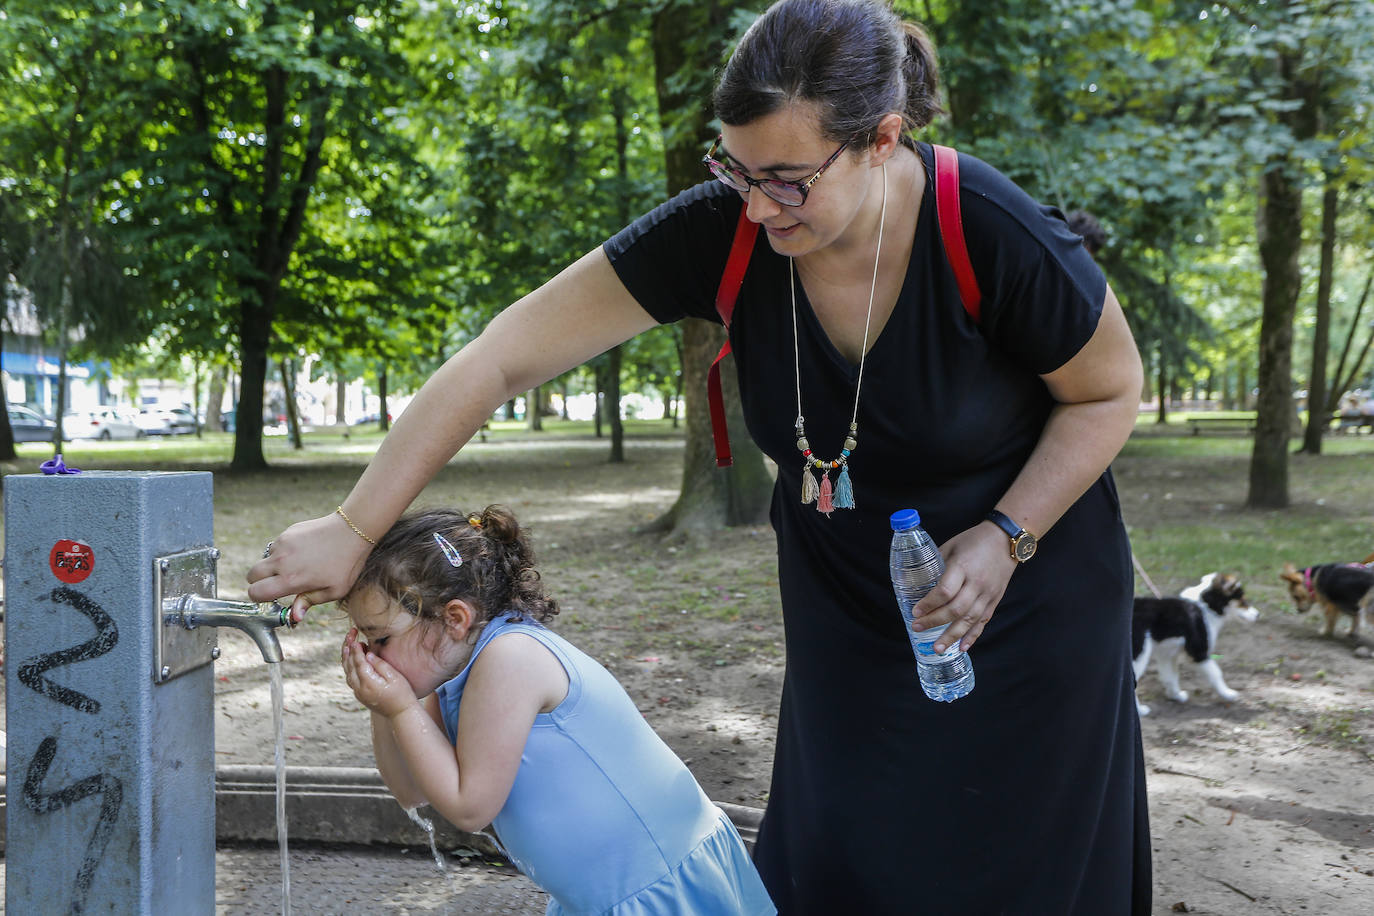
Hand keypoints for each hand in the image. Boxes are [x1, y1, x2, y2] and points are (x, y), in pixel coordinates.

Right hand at [247, 512, 372, 622]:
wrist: (353, 530)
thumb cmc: (346, 564)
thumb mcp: (333, 590)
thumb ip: (309, 602)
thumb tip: (294, 616)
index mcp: (291, 579)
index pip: (255, 593)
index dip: (259, 598)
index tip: (271, 597)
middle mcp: (282, 561)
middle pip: (251, 576)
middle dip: (259, 582)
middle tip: (276, 583)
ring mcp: (282, 544)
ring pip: (264, 559)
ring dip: (272, 566)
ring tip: (297, 566)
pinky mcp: (287, 533)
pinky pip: (276, 546)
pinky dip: (282, 552)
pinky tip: (302, 552)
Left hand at [341, 627, 418, 717]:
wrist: (401, 713)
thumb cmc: (402, 694)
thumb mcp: (394, 676)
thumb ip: (380, 664)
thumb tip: (368, 654)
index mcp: (368, 683)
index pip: (358, 662)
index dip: (356, 649)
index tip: (355, 639)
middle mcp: (360, 689)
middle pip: (349, 666)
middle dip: (348, 650)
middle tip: (349, 636)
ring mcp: (359, 693)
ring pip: (348, 673)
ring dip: (347, 658)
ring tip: (348, 645)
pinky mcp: (360, 695)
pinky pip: (351, 678)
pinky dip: (350, 667)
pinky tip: (352, 660)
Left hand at [910, 521, 1015, 652]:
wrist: (1006, 539)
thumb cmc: (974, 540)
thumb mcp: (951, 546)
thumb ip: (937, 563)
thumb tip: (917, 580)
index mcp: (963, 566)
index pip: (945, 591)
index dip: (929, 604)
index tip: (915, 611)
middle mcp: (977, 583)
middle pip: (956, 609)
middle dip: (935, 622)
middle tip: (917, 628)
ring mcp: (988, 593)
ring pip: (969, 619)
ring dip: (952, 636)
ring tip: (938, 648)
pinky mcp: (995, 599)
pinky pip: (984, 621)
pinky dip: (973, 636)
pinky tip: (962, 647)